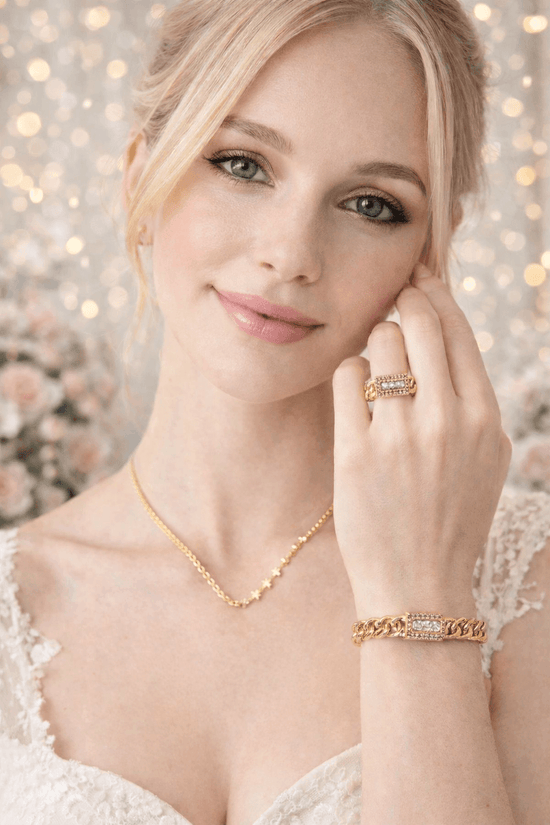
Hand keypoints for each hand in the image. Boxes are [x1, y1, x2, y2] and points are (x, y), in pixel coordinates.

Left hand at [331, 263, 511, 613]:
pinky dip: (348, 375)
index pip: (458, 332)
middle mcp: (446, 421)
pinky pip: (346, 378)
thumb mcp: (486, 461)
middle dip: (404, 302)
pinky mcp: (355, 452)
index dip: (436, 297)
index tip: (420, 280)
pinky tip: (354, 392)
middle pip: (420, 324)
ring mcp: (399, 436)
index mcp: (484, 420)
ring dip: (375, 343)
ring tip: (377, 365)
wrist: (417, 585)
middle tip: (393, 299)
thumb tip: (446, 337)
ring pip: (381, 344)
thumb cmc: (451, 519)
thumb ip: (472, 401)